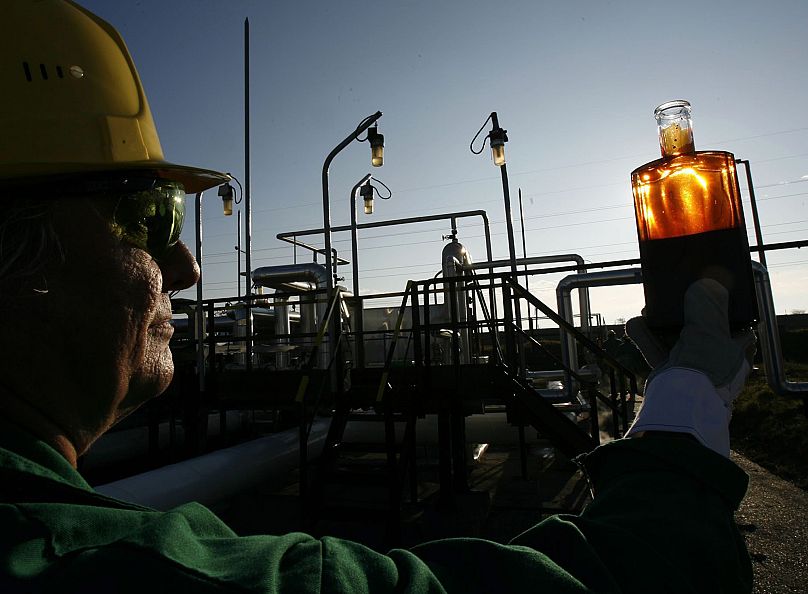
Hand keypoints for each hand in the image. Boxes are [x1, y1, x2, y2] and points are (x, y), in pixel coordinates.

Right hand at [624, 279, 756, 455]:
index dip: (727, 308)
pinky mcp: (670, 374)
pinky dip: (645, 337)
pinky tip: (634, 322)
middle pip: (703, 329)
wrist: (682, 406)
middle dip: (689, 312)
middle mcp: (717, 361)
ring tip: (651, 307)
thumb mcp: (709, 330)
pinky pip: (656, 351)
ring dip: (663, 323)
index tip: (712, 291)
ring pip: (677, 339)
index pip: (738, 325)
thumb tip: (703, 285)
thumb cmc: (707, 370)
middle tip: (679, 294)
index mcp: (737, 352)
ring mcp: (692, 368)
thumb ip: (707, 305)